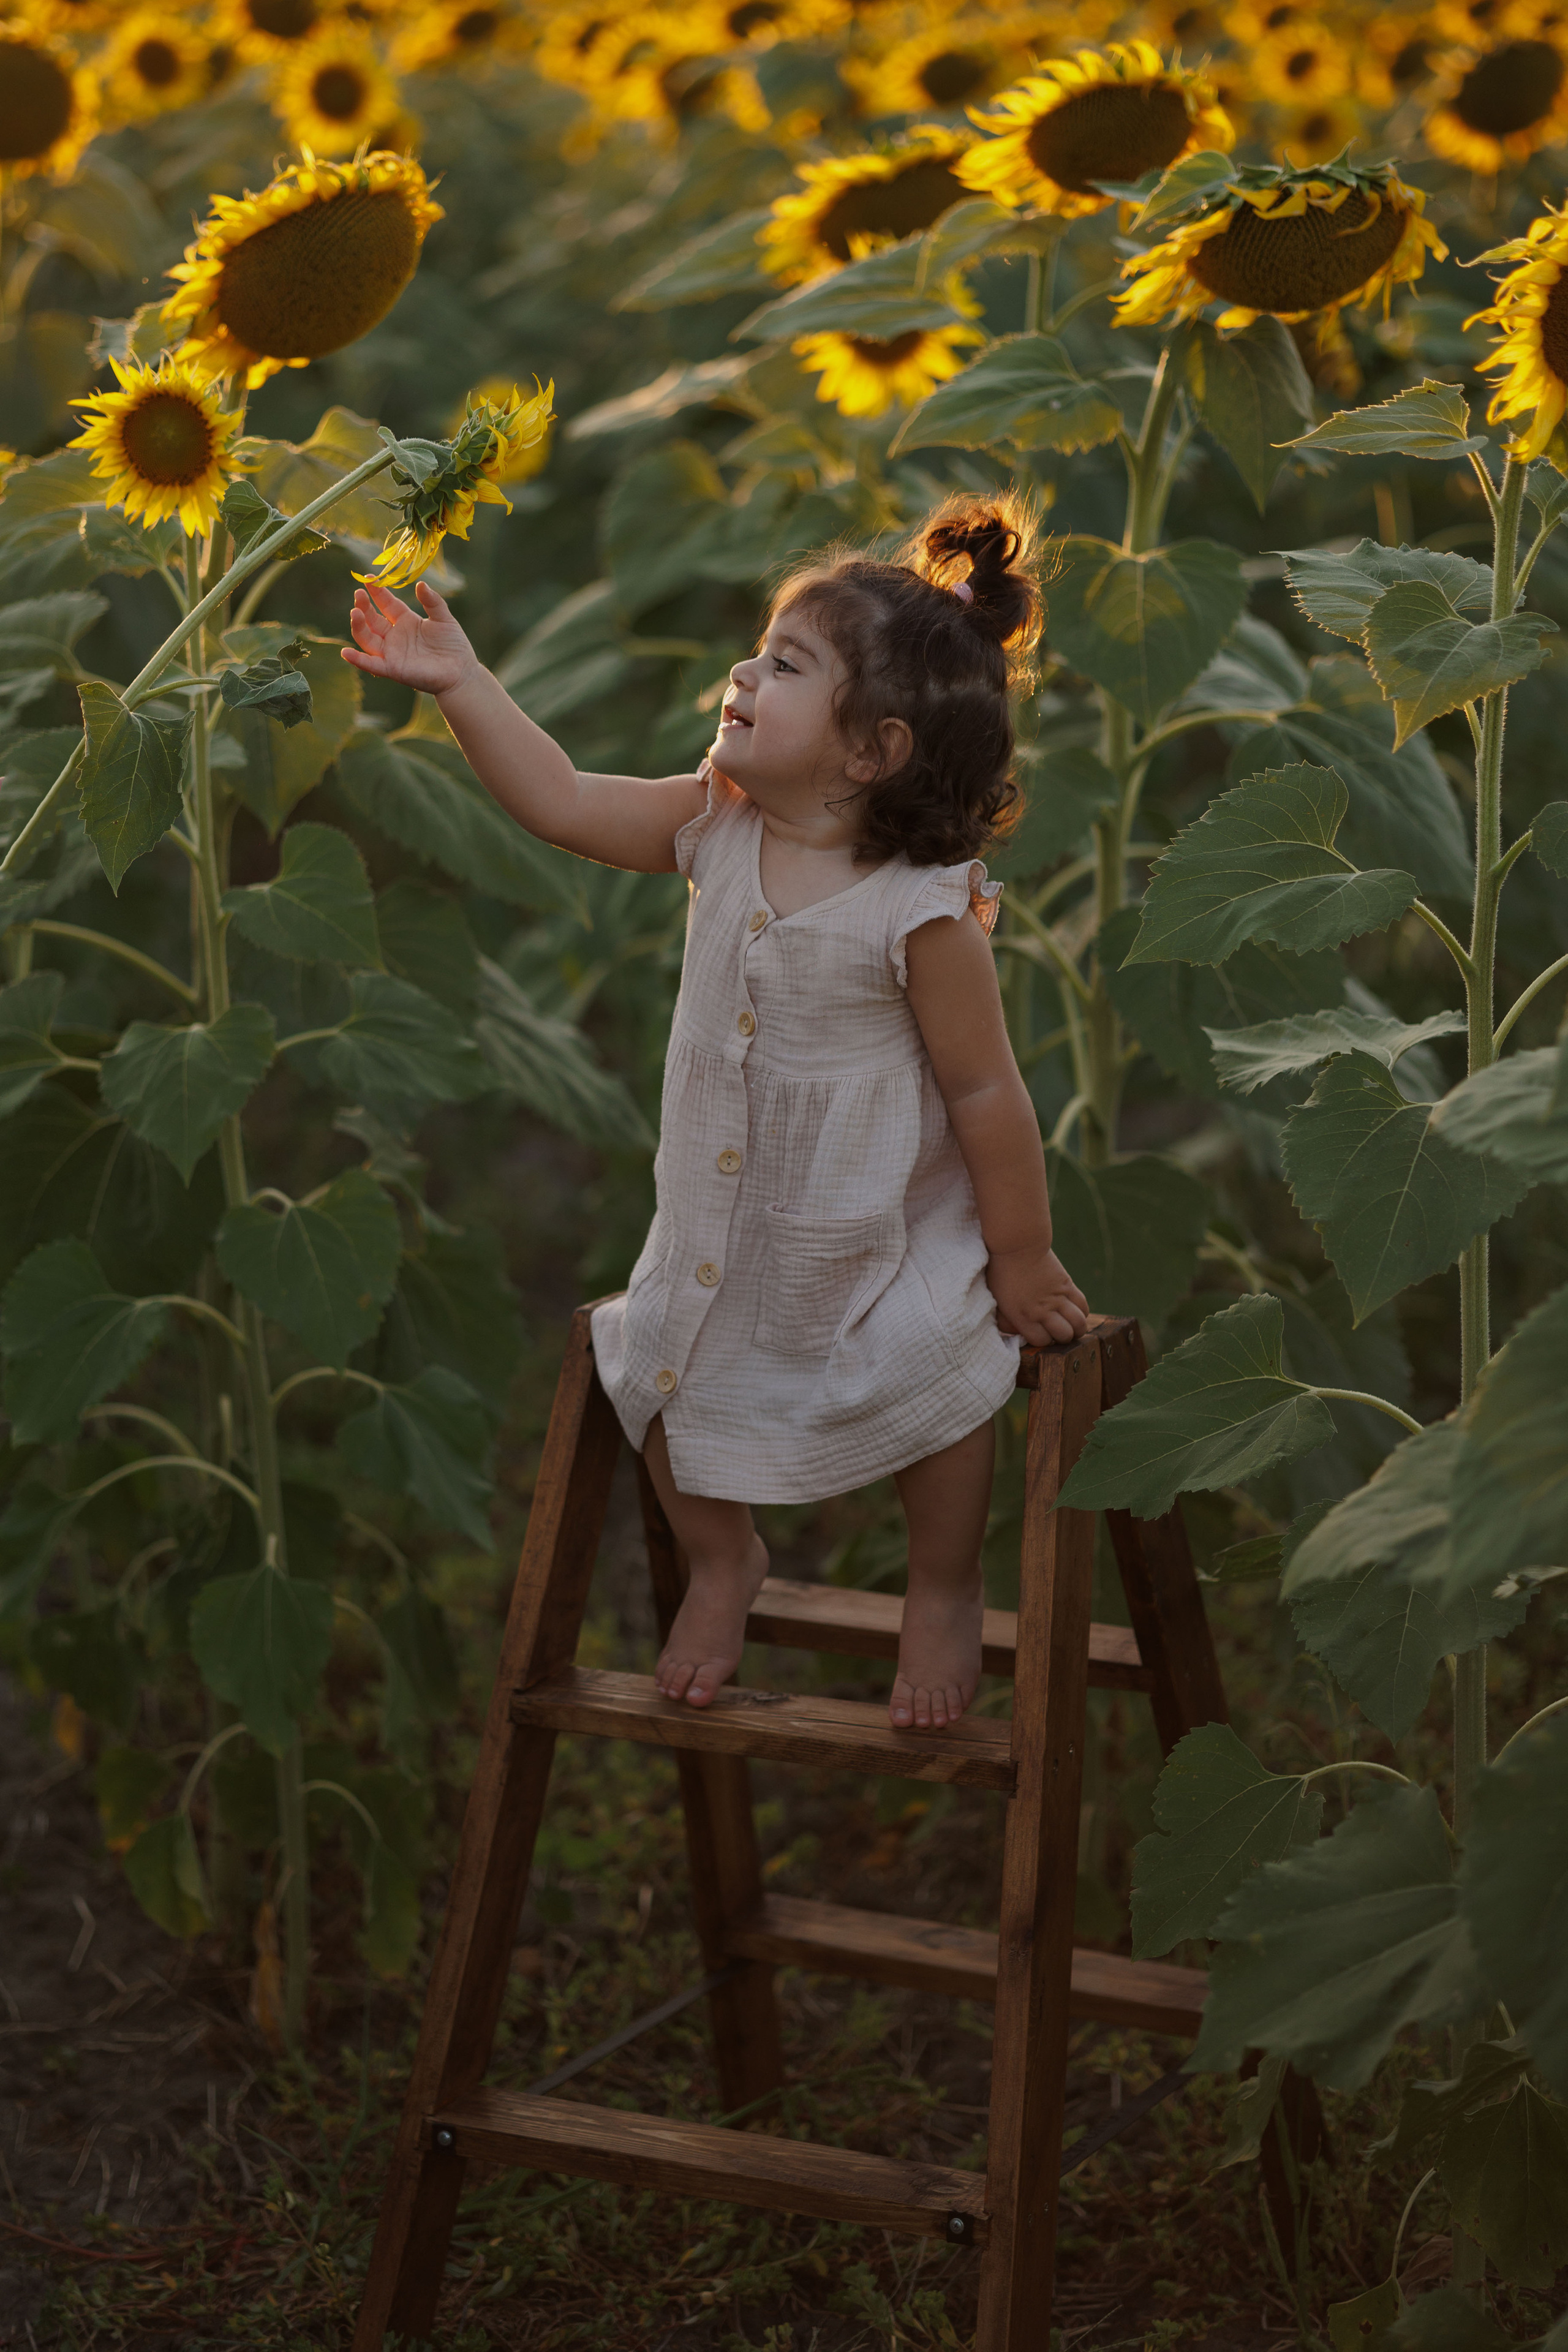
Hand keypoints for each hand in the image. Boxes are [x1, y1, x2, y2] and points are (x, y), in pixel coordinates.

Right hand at [341, 578, 478, 696]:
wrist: (461, 672)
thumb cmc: (454, 645)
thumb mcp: (444, 618)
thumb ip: (432, 601)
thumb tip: (420, 584)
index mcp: (405, 620)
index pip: (386, 603)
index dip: (376, 591)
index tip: (368, 577)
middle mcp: (394, 635)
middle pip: (372, 619)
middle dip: (364, 606)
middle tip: (359, 593)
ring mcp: (392, 652)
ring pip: (367, 638)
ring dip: (358, 626)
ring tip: (355, 612)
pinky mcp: (393, 669)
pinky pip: (371, 664)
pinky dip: (358, 660)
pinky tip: (345, 653)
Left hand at [986, 1243, 1088, 1347]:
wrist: (1017, 1246)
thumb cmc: (1002, 1271)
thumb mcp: (996, 1300)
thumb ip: (1006, 1319)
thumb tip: (1013, 1332)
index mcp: (1022, 1316)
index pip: (1042, 1341)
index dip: (1044, 1341)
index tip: (1042, 1335)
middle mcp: (1041, 1311)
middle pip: (1064, 1335)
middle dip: (1063, 1338)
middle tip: (1059, 1333)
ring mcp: (1057, 1298)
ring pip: (1078, 1323)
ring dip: (1077, 1328)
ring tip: (1073, 1327)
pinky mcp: (1067, 1285)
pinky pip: (1082, 1305)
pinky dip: (1083, 1312)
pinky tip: (1077, 1312)